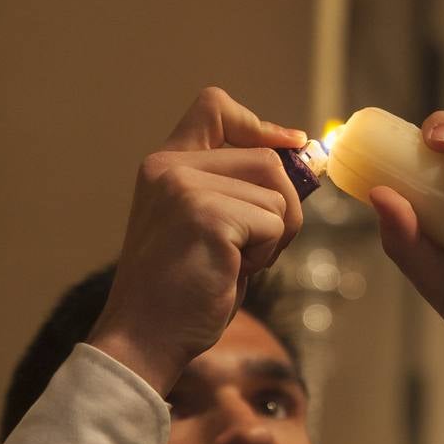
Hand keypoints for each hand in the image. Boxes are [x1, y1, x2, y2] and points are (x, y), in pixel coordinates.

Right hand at [88, 87, 307, 395]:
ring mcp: (185, 188)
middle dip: (282, 207)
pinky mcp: (205, 215)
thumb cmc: (184, 288)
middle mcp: (169, 167)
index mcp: (165, 164)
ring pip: (277, 194)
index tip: (291, 145)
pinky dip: (267, 254)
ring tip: (235, 261)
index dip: (262, 124)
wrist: (146, 337)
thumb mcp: (206, 222)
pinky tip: (230, 272)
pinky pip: (273, 223)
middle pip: (268, 159)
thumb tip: (297, 155)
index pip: (215, 106)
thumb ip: (235, 187)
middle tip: (255, 248)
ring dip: (276, 235)